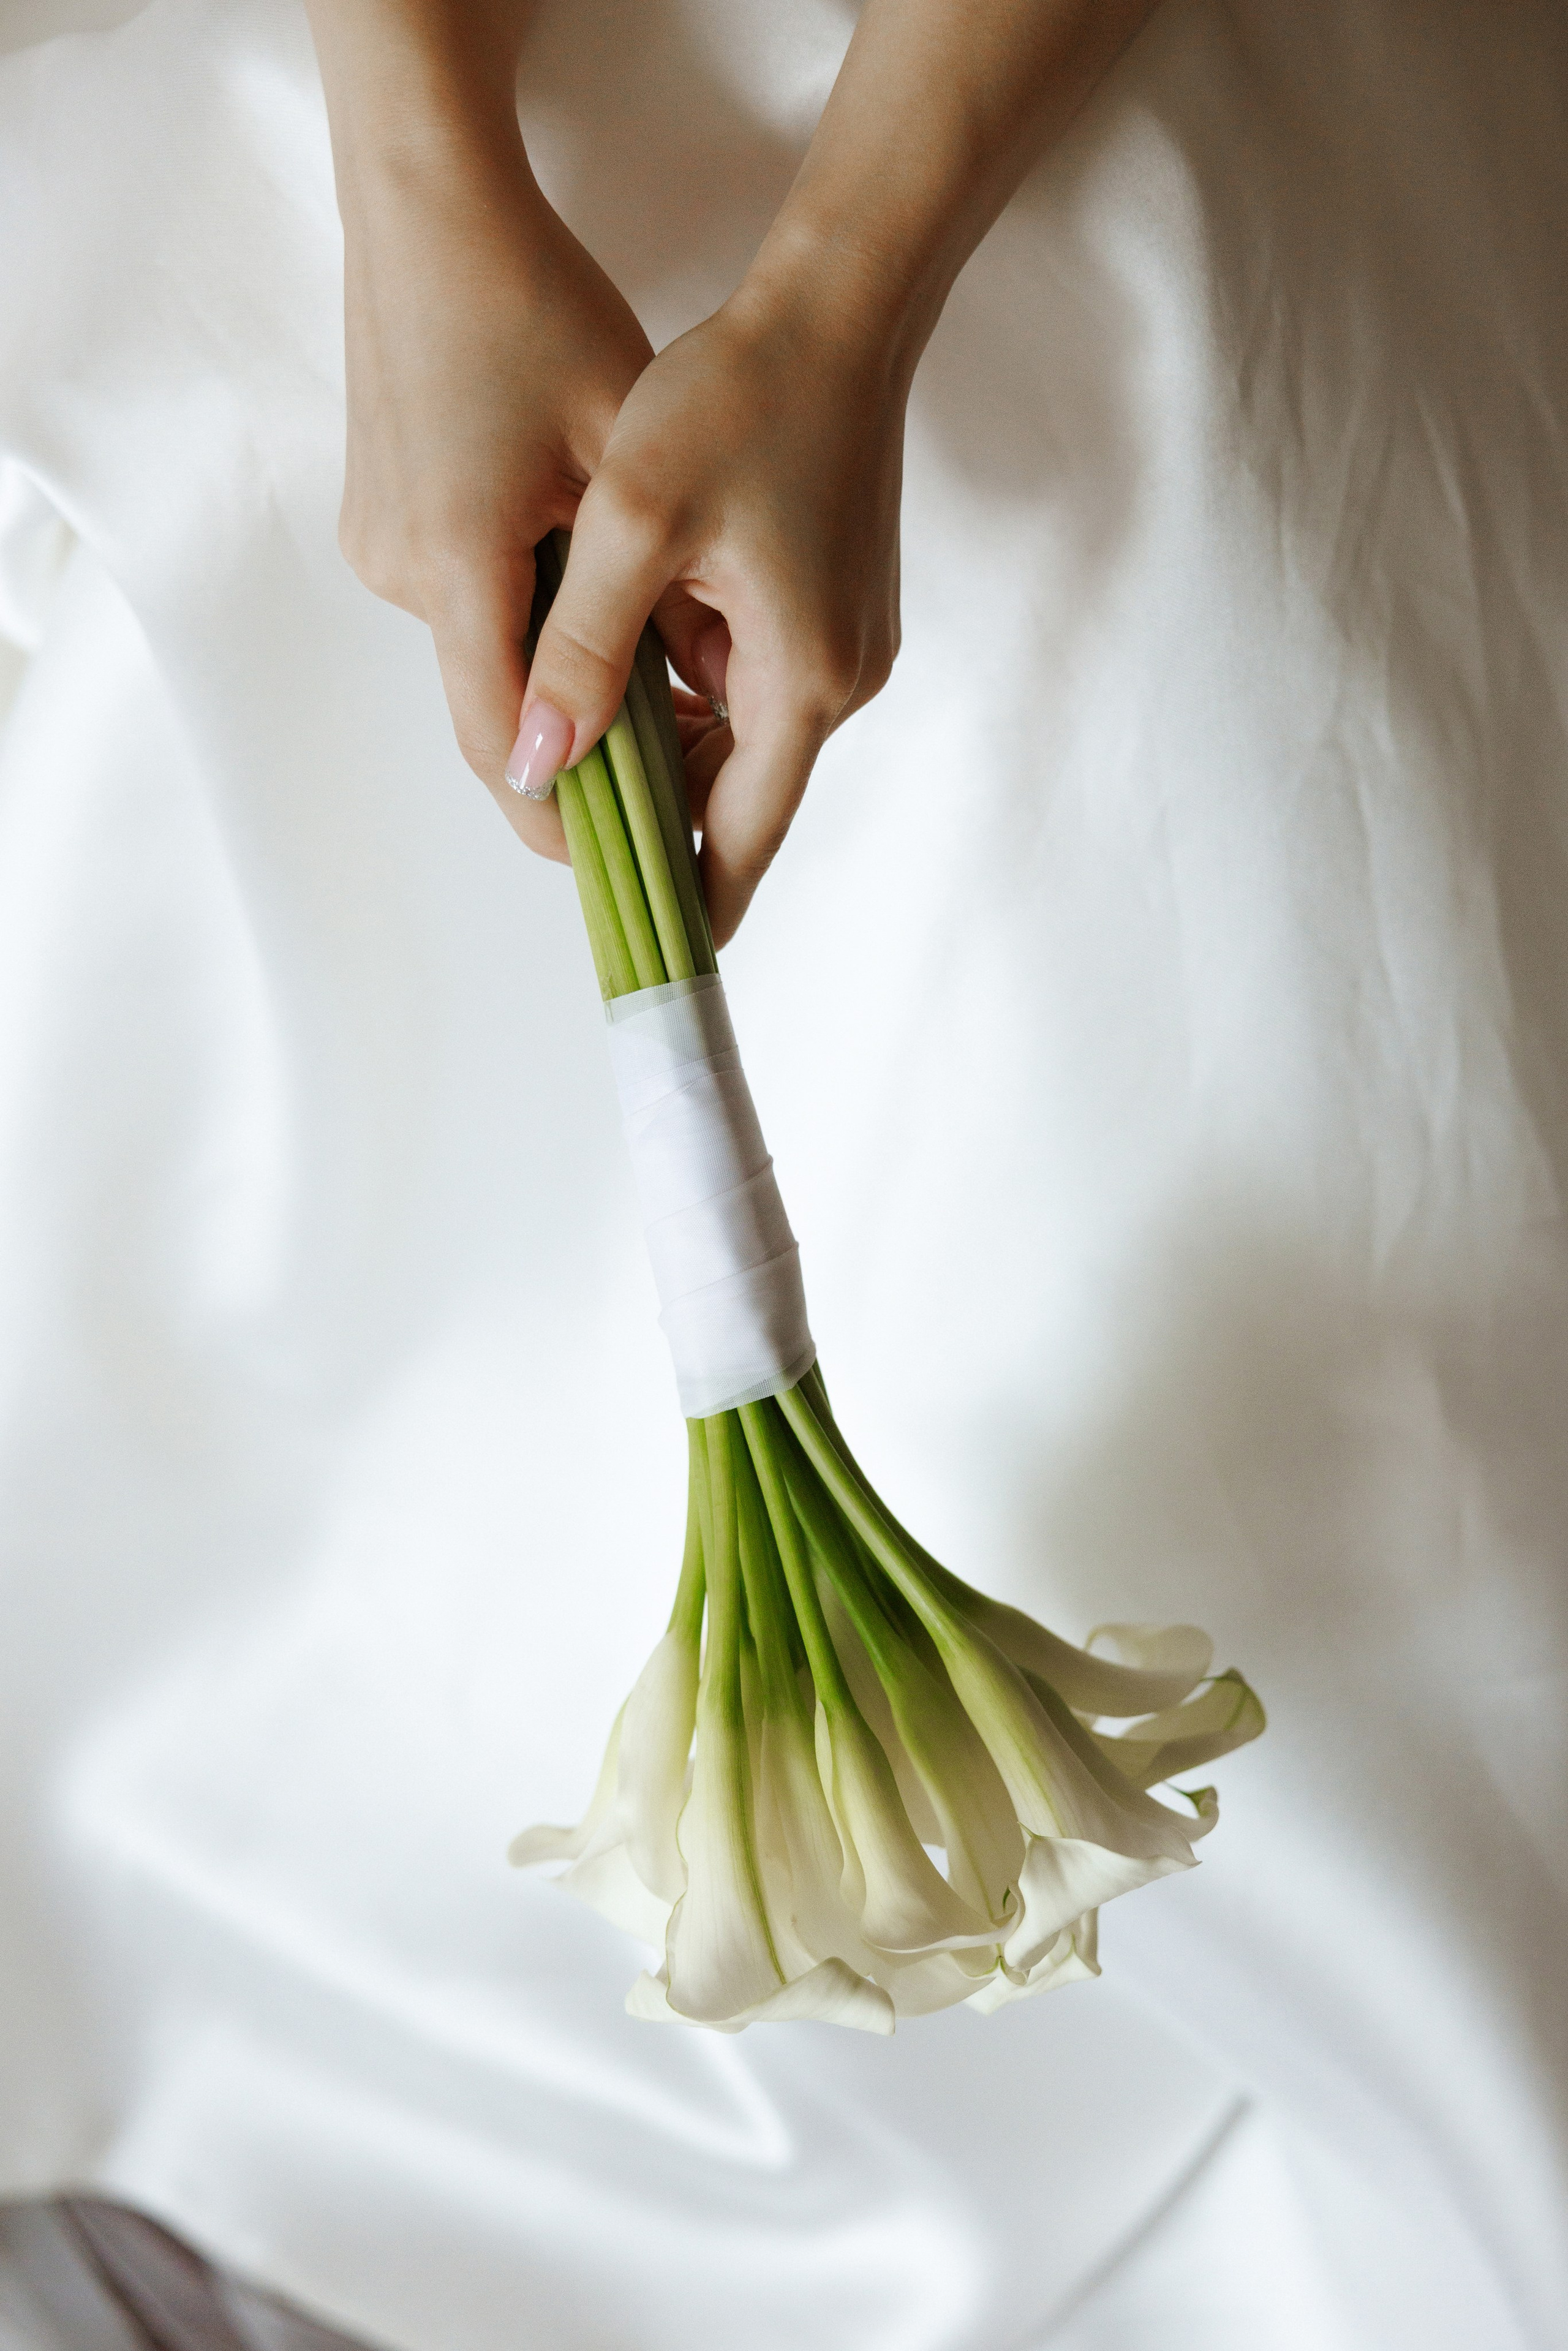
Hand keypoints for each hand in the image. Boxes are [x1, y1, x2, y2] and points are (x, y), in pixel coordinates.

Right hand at [333, 123, 651, 860]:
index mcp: (458, 560)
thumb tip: (694, 710)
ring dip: (564, 664)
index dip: (564, 818)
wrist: (430, 205)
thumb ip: (644, 600)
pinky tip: (593, 570)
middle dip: (582, 742)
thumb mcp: (625, 456)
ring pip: (487, 645)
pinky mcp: (380, 517)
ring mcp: (380, 544)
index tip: (627, 865)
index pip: (501, 742)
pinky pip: (467, 596)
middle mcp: (401, 568)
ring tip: (658, 652)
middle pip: (496, 699)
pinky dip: (530, 609)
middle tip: (675, 767)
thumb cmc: (538, 309)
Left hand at [522, 259, 906, 943]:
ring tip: (584, 739)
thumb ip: (580, 653)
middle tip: (571, 834)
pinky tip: (635, 663)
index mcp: (803, 679)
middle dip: (662, 819)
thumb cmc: (739, 399)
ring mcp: (847, 647)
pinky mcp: (838, 611)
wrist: (838, 308)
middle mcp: (842, 680)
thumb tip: (538, 767)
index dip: (686, 901)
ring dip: (674, 749)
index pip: (742, 839)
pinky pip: (760, 688)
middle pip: (744, 798)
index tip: (639, 954)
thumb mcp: (634, 524)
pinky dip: (699, 698)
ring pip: (747, 740)